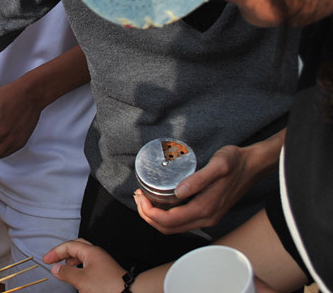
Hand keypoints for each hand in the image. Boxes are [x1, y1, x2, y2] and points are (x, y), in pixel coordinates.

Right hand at [43, 239, 125, 292]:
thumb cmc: (107, 286)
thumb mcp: (81, 280)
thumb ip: (66, 273)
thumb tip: (55, 268)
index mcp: (90, 252)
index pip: (69, 246)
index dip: (55, 252)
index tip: (46, 260)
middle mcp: (96, 254)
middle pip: (76, 246)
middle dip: (63, 252)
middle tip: (53, 259)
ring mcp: (102, 262)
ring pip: (82, 255)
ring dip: (71, 259)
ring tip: (64, 267)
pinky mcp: (105, 271)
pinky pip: (88, 264)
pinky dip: (79, 267)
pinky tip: (78, 275)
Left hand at [135, 144, 259, 233]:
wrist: (253, 165)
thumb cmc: (235, 162)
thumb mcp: (218, 165)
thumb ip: (199, 179)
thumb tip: (179, 192)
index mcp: (206, 208)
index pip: (169, 221)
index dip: (149, 212)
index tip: (140, 197)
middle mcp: (206, 217)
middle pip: (168, 228)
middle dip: (148, 216)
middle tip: (138, 198)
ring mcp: (208, 217)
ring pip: (174, 227)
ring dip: (156, 217)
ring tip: (144, 199)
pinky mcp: (209, 212)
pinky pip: (182, 221)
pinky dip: (167, 215)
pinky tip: (161, 200)